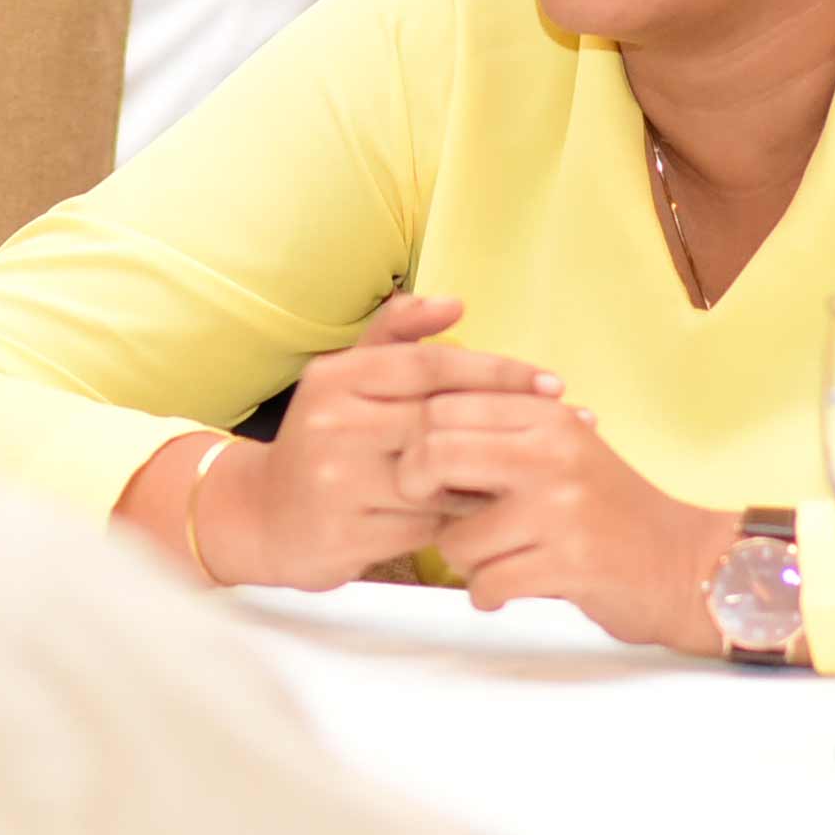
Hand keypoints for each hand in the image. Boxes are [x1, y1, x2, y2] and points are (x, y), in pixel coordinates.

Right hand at [215, 295, 560, 589]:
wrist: (264, 517)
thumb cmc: (324, 441)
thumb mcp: (347, 379)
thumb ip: (397, 335)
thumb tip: (455, 301)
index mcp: (336, 378)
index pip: (431, 366)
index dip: (497, 372)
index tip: (552, 382)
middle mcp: (332, 425)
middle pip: (441, 421)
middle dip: (510, 423)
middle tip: (569, 425)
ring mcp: (337, 482)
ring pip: (440, 478)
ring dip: (492, 477)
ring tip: (545, 469)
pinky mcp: (347, 534)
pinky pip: (427, 526)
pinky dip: (464, 519)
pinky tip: (501, 514)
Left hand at [412, 395, 735, 657]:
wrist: (685, 563)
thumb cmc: (607, 510)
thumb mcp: (561, 450)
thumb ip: (499, 436)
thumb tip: (410, 436)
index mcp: (546, 416)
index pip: (443, 405)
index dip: (414, 441)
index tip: (423, 473)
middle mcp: (552, 453)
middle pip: (435, 453)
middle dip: (416, 490)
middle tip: (435, 515)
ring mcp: (561, 509)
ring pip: (457, 537)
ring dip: (463, 561)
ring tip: (494, 562)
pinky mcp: (570, 563)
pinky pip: (487, 583)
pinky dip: (488, 595)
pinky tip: (510, 590)